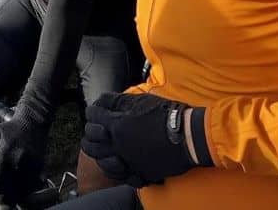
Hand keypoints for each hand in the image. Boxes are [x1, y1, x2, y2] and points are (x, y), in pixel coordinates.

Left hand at [0, 102, 48, 197]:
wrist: (33, 122)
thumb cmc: (8, 128)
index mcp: (5, 154)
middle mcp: (19, 163)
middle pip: (6, 193)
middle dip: (0, 191)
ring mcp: (31, 167)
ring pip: (19, 193)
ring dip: (12, 191)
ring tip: (9, 181)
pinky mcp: (40, 168)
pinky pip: (29, 187)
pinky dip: (23, 187)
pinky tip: (18, 178)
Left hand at [82, 92, 211, 187]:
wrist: (188, 137)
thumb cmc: (166, 115)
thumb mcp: (140, 100)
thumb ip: (118, 101)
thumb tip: (103, 101)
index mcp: (117, 125)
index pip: (92, 116)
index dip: (93, 111)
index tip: (97, 111)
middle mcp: (117, 145)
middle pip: (89, 143)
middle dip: (91, 134)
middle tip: (98, 129)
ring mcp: (127, 161)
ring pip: (100, 161)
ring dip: (99, 152)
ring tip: (104, 147)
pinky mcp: (137, 173)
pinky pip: (117, 175)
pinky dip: (113, 168)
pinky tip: (116, 161)